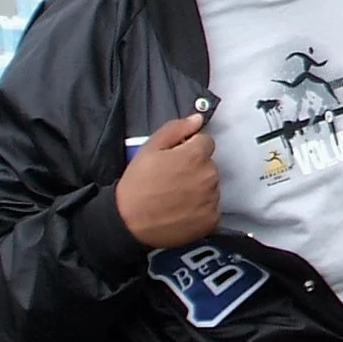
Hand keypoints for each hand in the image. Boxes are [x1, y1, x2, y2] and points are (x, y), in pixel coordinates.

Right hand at [115, 113, 220, 247]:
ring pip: (211, 186)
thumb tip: (197, 119)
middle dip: (195, 168)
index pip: (206, 142)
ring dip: (199, 188)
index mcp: (196, 155)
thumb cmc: (137, 183)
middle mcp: (210, 175)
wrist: (130, 222)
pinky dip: (201, 208)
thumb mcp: (149, 148)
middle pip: (209, 165)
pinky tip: (183, 210)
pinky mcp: (212, 219)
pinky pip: (212, 207)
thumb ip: (176, 129)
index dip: (190, 148)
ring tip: (176, 196)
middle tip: (173, 179)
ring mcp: (213, 198)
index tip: (176, 159)